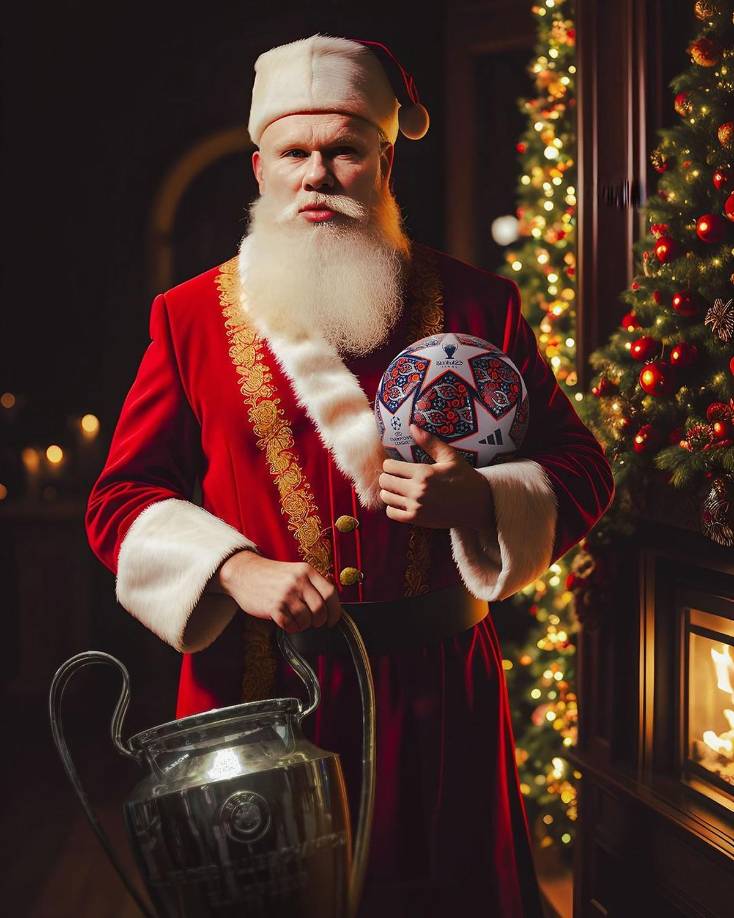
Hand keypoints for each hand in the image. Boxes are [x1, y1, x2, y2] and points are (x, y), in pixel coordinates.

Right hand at [216, 550, 342, 633]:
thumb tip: (330, 606)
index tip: (333, 620)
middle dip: (319, 621)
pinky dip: (291, 628)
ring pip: (306, 619)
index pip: (331, 593)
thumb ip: (311, 584)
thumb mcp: (295, 571)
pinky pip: (290, 625)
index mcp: (306, 571)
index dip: (335, 610)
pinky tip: (286, 622)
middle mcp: (298, 581)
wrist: (244, 573)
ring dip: (303, 625)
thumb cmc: (271, 575)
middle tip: (313, 622)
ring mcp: (285, 594)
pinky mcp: (273, 607)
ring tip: (296, 620)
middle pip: (320, 609)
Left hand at [379, 423, 494, 529]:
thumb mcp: (450, 457)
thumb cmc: (464, 478)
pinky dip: (393, 507)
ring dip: (389, 492)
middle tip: (396, 476)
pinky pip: (391, 513)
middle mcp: (417, 490)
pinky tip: (402, 502)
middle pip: (384, 481)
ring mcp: (416, 507)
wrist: (477, 504)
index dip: (390, 464)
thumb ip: (430, 442)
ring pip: (386, 497)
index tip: (396, 465)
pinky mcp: (417, 520)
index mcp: (424, 473)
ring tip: (399, 488)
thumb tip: (412, 426)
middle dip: (388, 477)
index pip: (389, 466)